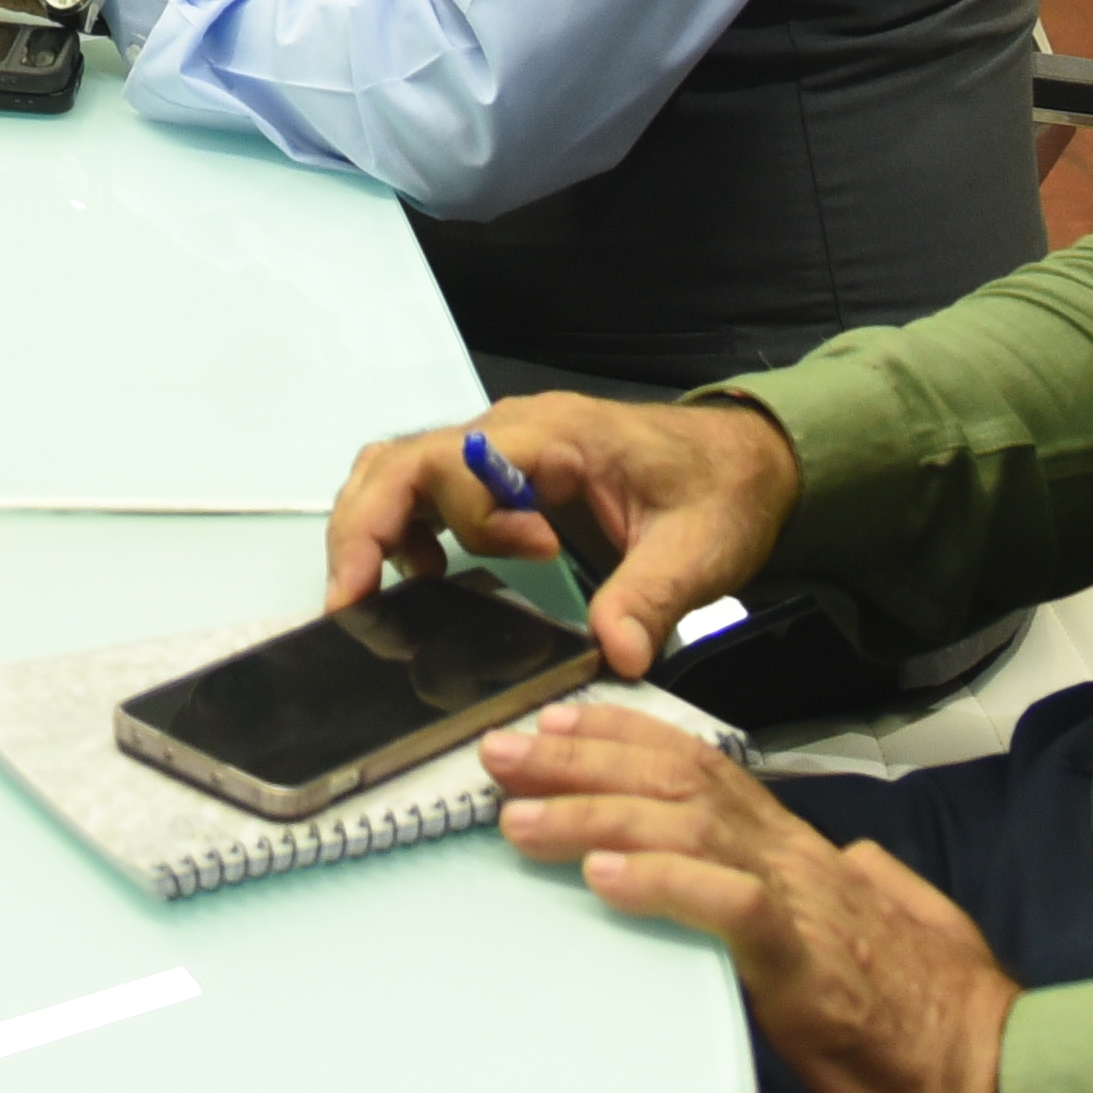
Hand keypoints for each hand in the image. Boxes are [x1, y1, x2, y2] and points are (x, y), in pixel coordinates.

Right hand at [323, 394, 802, 675]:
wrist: (741, 462)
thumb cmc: (718, 494)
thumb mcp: (699, 550)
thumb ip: (651, 598)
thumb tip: (616, 659)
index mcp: (555, 435)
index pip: (467, 460)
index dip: (477, 515)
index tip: (540, 556)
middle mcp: (509, 432)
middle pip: (401, 460)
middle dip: (365, 528)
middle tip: (351, 602)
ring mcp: (498, 450)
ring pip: (396, 468)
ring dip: (369, 527)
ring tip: (362, 597)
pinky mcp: (498, 474)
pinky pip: (422, 488)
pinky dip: (399, 529)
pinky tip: (423, 578)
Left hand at [484, 703, 1011, 1092]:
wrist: (1003, 1082)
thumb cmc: (943, 1019)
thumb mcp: (894, 927)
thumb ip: (866, 883)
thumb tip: (854, 860)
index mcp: (809, 855)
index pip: (705, 767)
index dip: (624, 737)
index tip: (552, 724)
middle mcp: (802, 861)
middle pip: (679, 781)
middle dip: (581, 761)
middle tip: (499, 755)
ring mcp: (809, 907)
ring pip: (690, 827)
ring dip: (595, 814)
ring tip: (521, 815)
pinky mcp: (812, 968)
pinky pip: (730, 906)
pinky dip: (663, 882)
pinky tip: (604, 876)